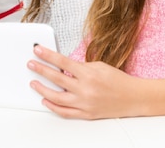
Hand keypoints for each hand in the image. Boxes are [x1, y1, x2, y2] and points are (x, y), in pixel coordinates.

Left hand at [27, 45, 164, 118]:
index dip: (48, 55)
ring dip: (42, 89)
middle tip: (31, 64)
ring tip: (34, 83)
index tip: (37, 50)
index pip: (62, 62)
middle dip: (40, 70)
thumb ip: (81, 67)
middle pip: (56, 78)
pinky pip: (64, 112)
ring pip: (56, 97)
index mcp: (89, 74)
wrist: (133, 98)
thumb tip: (64, 67)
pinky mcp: (85, 114)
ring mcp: (84, 103)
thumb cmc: (118, 81)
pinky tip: (45, 100)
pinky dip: (52, 106)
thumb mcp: (100, 66)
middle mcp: (85, 89)